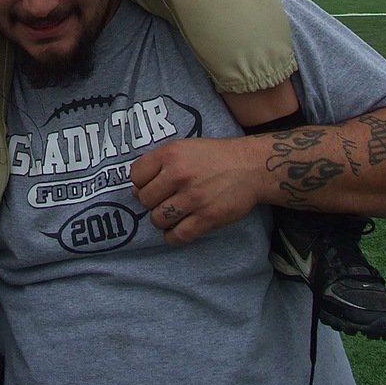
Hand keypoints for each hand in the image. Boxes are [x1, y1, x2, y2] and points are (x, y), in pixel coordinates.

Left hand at [130, 136, 266, 245]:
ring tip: (173, 214)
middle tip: (165, 200)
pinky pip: (177, 236)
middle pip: (144, 200)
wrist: (250, 166)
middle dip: (151, 202)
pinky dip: (173, 237)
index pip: (135, 175)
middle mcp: (179, 174)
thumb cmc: (214, 156)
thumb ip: (159, 163)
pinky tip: (178, 229)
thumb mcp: (183, 147)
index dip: (140, 183)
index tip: (151, 185)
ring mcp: (193, 197)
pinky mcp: (207, 217)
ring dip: (162, 220)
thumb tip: (136, 189)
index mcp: (170, 153)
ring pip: (157, 219)